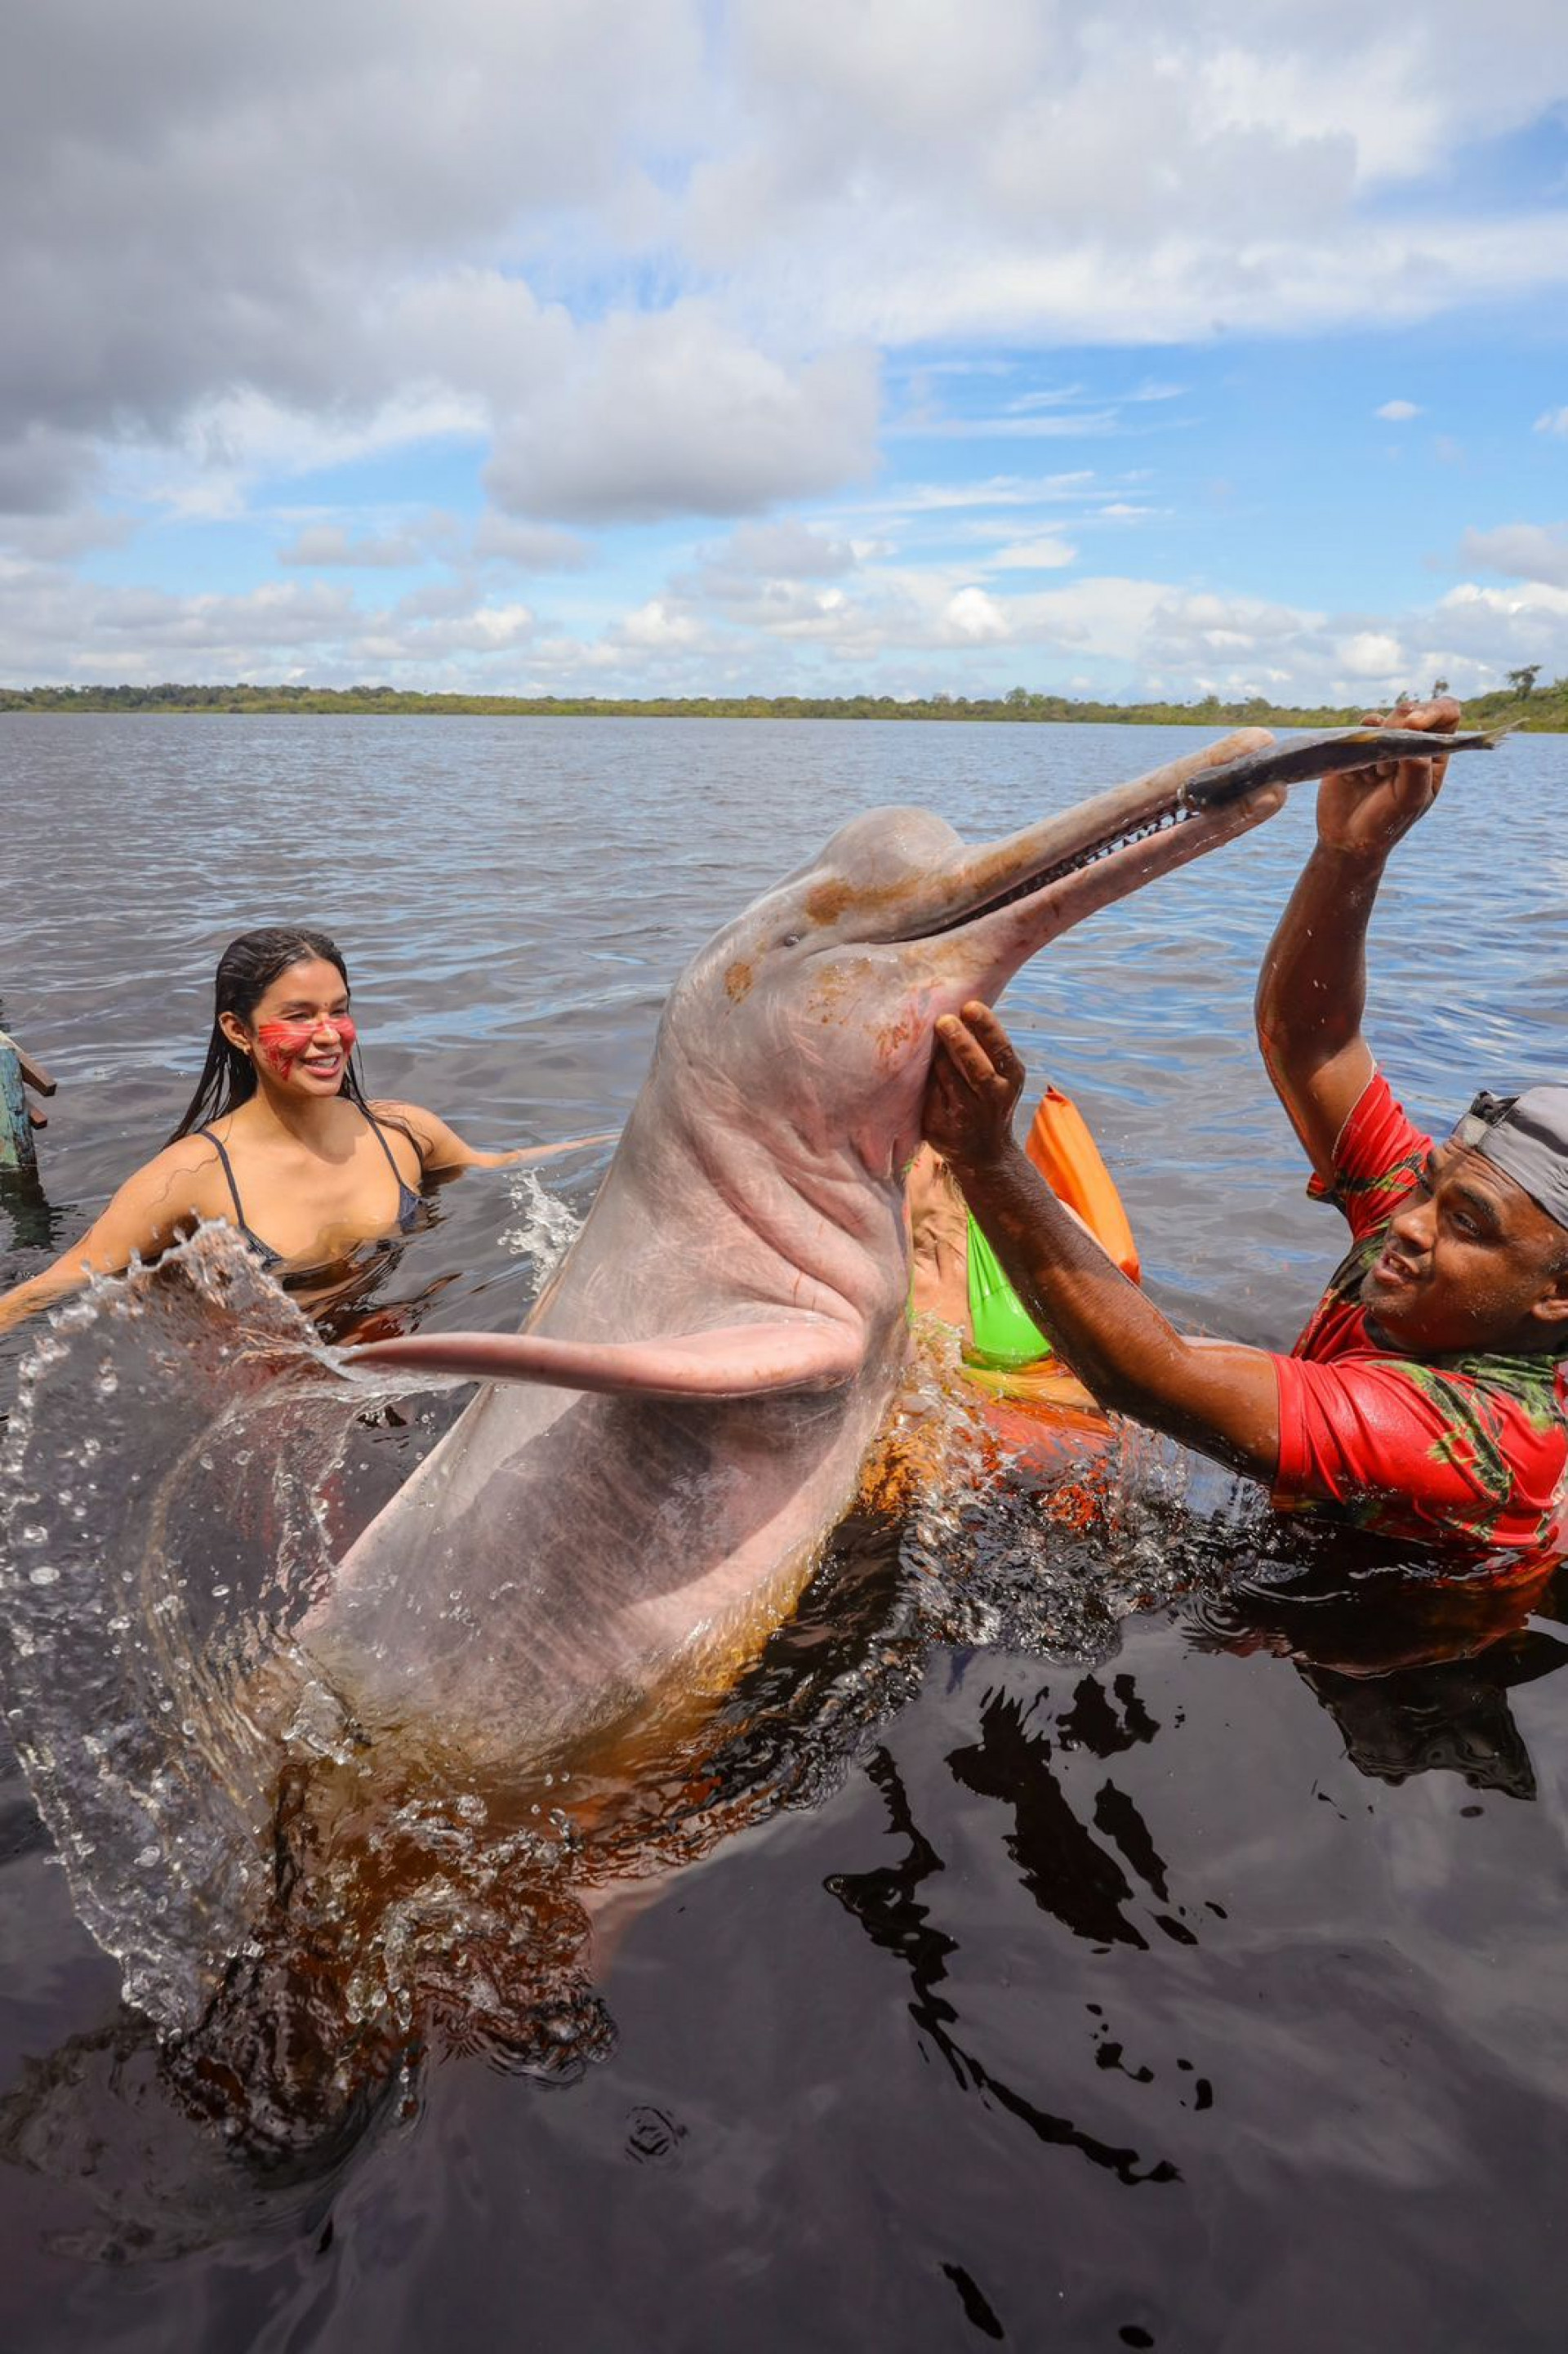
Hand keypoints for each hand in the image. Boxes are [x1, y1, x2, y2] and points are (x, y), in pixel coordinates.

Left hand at [923, 1002, 1025, 1170]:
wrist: (984, 1155)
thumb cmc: (989, 1100)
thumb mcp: (1001, 1077)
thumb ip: (988, 1049)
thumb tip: (964, 1006)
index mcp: (1011, 1080)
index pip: (1001, 1050)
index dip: (987, 1027)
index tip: (970, 1006)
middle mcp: (993, 1099)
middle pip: (976, 1068)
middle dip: (960, 1042)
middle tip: (943, 1020)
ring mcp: (966, 1116)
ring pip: (948, 1079)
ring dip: (937, 1057)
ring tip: (927, 1036)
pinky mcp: (941, 1127)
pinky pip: (928, 1094)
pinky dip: (923, 1078)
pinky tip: (913, 1064)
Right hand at [1316, 695, 1460, 857]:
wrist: (1347, 839)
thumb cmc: (1386, 823)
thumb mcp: (1411, 800)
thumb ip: (1417, 767)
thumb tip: (1410, 731)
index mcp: (1434, 755)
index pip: (1447, 714)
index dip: (1433, 710)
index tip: (1413, 725)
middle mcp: (1412, 744)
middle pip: (1412, 710)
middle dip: (1398, 731)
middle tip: (1387, 767)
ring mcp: (1384, 743)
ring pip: (1383, 718)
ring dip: (1377, 746)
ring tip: (1373, 778)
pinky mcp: (1359, 746)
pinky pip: (1360, 731)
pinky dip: (1358, 750)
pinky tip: (1356, 776)